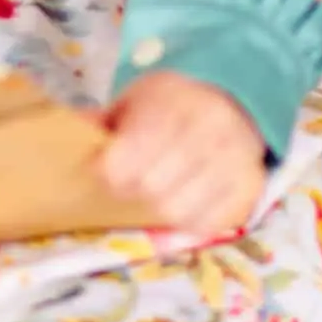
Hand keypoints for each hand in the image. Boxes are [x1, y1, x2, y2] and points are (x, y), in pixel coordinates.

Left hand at [97, 71, 265, 236]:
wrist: (232, 100)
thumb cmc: (172, 102)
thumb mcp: (135, 98)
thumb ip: (103, 120)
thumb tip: (72, 133)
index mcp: (175, 101)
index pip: (130, 157)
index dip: (109, 170)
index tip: (103, 169)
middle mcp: (210, 129)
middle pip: (152, 188)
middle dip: (131, 191)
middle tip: (127, 184)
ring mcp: (235, 160)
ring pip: (178, 211)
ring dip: (157, 209)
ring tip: (154, 192)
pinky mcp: (249, 188)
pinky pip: (207, 223)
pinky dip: (187, 221)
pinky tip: (181, 201)